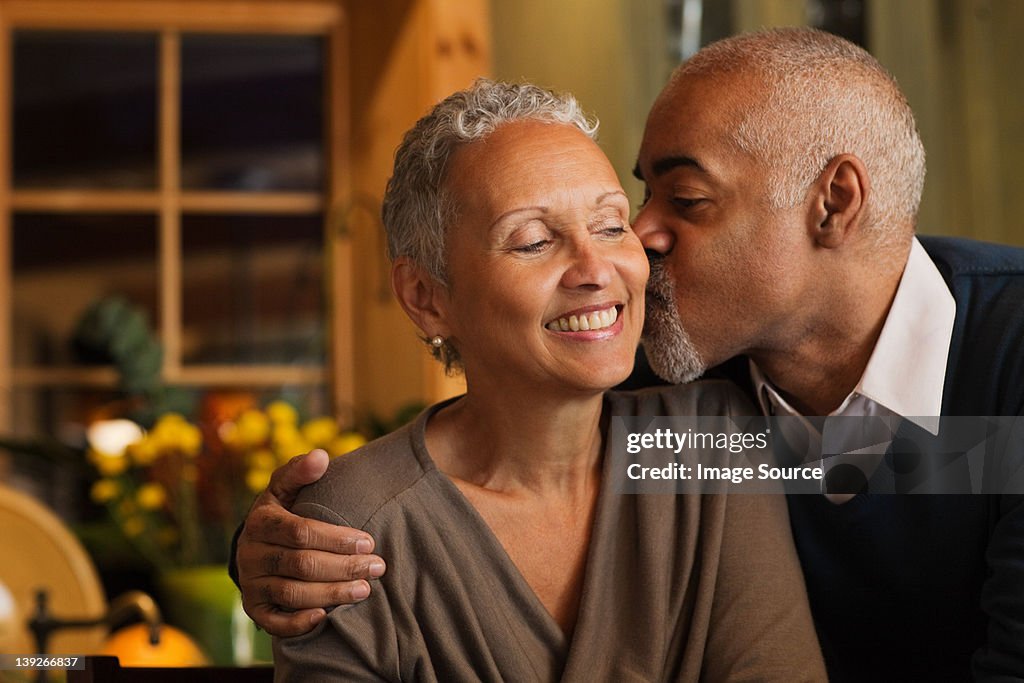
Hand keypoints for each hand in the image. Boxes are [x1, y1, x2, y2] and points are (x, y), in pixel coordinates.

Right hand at [237, 449, 385, 636]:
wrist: (255, 546)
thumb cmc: (282, 512)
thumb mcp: (286, 488)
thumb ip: (301, 471)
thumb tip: (322, 456)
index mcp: (261, 521)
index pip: (301, 531)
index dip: (336, 539)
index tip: (369, 541)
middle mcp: (251, 553)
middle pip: (301, 564)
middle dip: (344, 567)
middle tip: (377, 568)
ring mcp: (251, 583)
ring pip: (292, 593)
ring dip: (332, 593)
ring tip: (365, 590)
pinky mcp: (254, 608)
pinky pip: (273, 622)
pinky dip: (299, 622)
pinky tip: (327, 616)